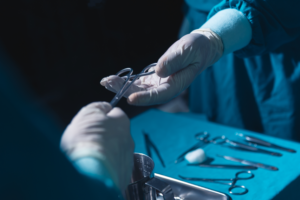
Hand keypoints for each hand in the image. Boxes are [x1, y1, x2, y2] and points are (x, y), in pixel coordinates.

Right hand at [60, 102, 133, 193]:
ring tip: (91, 157)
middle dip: (106, 136)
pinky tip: (96, 168)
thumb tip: (105, 107)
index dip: (103, 117)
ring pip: (116, 151)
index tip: (94, 122)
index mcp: (122, 121)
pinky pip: (115, 167)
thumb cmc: (87, 140)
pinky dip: (107, 166)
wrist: (92, 172)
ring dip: (107, 152)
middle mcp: (129, 138)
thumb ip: (98, 107)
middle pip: (117, 133)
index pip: (116, 113)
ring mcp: (128, 157)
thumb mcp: (88, 114)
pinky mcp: (124, 174)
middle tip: (89, 141)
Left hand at [101, 29, 222, 105]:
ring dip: (122, 86)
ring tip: (106, 81)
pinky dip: (127, 81)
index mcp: (176, 85)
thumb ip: (174, 61)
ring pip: (139, 89)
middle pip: (144, 94)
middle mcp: (166, 88)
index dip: (144, 98)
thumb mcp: (188, 51)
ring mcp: (159, 84)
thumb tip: (158, 71)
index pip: (159, 95)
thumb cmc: (196, 49)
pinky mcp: (155, 79)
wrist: (199, 49)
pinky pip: (139, 83)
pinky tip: (114, 79)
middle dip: (125, 90)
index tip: (130, 98)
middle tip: (108, 83)